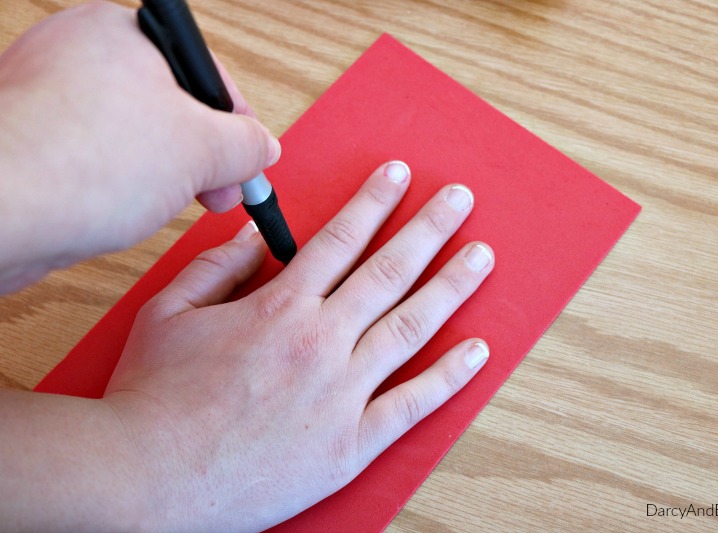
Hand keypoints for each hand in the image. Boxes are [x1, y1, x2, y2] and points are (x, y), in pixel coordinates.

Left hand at [0, 1, 277, 291]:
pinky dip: (121, 186)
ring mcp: (51, 98)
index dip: (237, 122)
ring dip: (166, 173)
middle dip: (203, 156)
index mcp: (121, 32)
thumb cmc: (83, 163)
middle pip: (169, 105)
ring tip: (173, 203)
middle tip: (220, 190)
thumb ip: (244, 145)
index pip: (204, 73)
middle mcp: (79, 54)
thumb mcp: (201, 150)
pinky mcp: (32, 142)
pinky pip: (97, 160)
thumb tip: (261, 147)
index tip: (250, 159)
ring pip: (134, 136)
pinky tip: (125, 210)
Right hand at [104, 161, 494, 530]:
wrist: (148, 476)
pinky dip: (449, 377)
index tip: (400, 176)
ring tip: (482, 257)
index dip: (374, 202)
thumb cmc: (152, 395)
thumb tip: (254, 236)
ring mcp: (342, 393)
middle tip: (460, 198)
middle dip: (429, 228)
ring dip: (452, 286)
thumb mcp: (168, 312)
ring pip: (411, 327)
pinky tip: (476, 351)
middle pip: (389, 271)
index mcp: (279, 308)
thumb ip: (216, 267)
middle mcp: (320, 342)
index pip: (341, 240)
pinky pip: (412, 404)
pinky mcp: (351, 443)